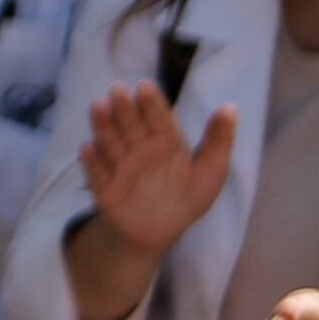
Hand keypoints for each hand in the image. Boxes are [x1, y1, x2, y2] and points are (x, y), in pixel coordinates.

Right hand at [79, 80, 237, 257]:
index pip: (158, 118)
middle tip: (117, 90)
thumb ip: (219, 141)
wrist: (160, 232)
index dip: (152, 103)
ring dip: (103, 125)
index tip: (145, 87)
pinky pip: (97, 173)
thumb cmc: (187, 198)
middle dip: (124, 108)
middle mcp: (139, 148)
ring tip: (98, 106)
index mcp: (165, 140)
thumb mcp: (211, 171)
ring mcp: (120, 166)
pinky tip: (87, 148)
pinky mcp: (104, 187)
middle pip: (130, 125)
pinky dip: (92, 162)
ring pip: (110, 142)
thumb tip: (231, 107)